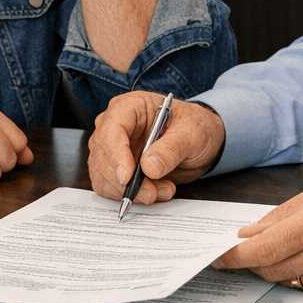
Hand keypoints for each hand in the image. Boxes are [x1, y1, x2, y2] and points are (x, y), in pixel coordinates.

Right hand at [88, 92, 225, 204]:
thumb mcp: (192, 133)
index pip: (112, 128)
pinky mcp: (115, 167)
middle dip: (125, 180)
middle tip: (152, 192)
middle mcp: (116, 125)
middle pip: (103, 155)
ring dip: (129, 190)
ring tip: (161, 190)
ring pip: (103, 174)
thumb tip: (149, 166)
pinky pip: (109, 186)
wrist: (199, 142)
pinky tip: (154, 191)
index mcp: (131, 107)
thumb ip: (172, 148)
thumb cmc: (194, 127)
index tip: (127, 177)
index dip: (115, 154)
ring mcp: (113, 147)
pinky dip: (129, 195)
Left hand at [212, 175, 302, 294]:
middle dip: (250, 262)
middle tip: (238, 252)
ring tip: (273, 250)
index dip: (236, 256)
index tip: (220, 256)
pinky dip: (298, 273)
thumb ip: (283, 214)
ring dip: (274, 267)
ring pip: (287, 280)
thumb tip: (251, 232)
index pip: (264, 249)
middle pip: (271, 269)